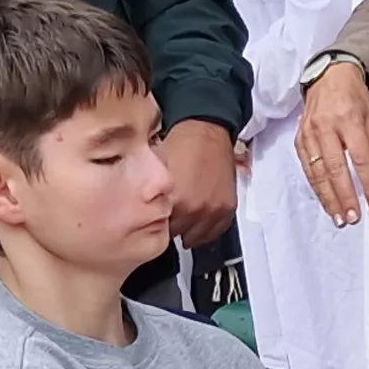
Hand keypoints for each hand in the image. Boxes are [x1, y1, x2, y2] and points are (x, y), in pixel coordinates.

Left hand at [162, 119, 238, 246]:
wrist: (206, 130)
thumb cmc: (179, 146)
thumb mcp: (154, 170)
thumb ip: (150, 196)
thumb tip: (141, 212)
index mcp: (174, 201)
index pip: (158, 230)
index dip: (153, 225)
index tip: (151, 221)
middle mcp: (195, 210)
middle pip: (176, 235)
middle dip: (170, 227)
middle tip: (164, 219)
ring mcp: (213, 211)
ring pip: (195, 238)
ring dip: (187, 231)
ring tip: (181, 220)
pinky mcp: (227, 209)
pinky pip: (214, 232)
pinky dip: (205, 230)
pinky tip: (196, 223)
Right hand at [299, 59, 368, 224]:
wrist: (329, 77)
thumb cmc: (351, 97)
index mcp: (349, 119)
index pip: (361, 159)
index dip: (368, 184)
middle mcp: (326, 126)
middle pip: (335, 168)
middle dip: (345, 196)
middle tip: (353, 216)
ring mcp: (310, 133)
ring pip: (317, 172)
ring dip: (329, 198)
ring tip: (339, 216)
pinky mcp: (299, 139)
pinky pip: (307, 168)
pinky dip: (316, 187)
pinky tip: (325, 200)